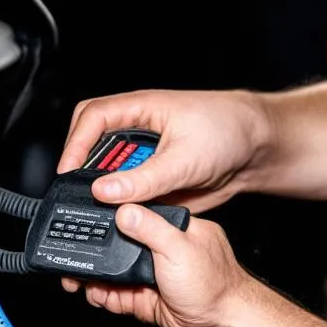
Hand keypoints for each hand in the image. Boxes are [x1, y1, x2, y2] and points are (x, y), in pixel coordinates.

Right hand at [57, 89, 268, 212]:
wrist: (258, 150)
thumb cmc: (228, 130)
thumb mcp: (184, 158)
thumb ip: (144, 178)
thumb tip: (104, 190)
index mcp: (139, 109)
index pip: (92, 118)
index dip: (75, 144)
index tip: (68, 171)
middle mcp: (136, 132)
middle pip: (93, 148)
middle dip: (83, 171)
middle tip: (80, 196)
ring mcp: (143, 158)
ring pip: (109, 175)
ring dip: (105, 192)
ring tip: (105, 210)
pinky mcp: (152, 182)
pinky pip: (127, 195)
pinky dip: (123, 207)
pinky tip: (126, 217)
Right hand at [74, 206, 245, 326]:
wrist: (218, 326)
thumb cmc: (213, 285)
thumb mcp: (180, 248)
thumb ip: (150, 228)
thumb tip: (124, 209)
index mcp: (172, 228)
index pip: (135, 216)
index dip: (110, 220)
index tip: (88, 225)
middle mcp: (160, 248)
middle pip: (118, 246)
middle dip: (97, 254)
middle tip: (78, 259)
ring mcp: (151, 273)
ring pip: (114, 272)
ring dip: (97, 278)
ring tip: (82, 282)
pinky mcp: (144, 296)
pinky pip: (117, 293)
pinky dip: (104, 295)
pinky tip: (97, 295)